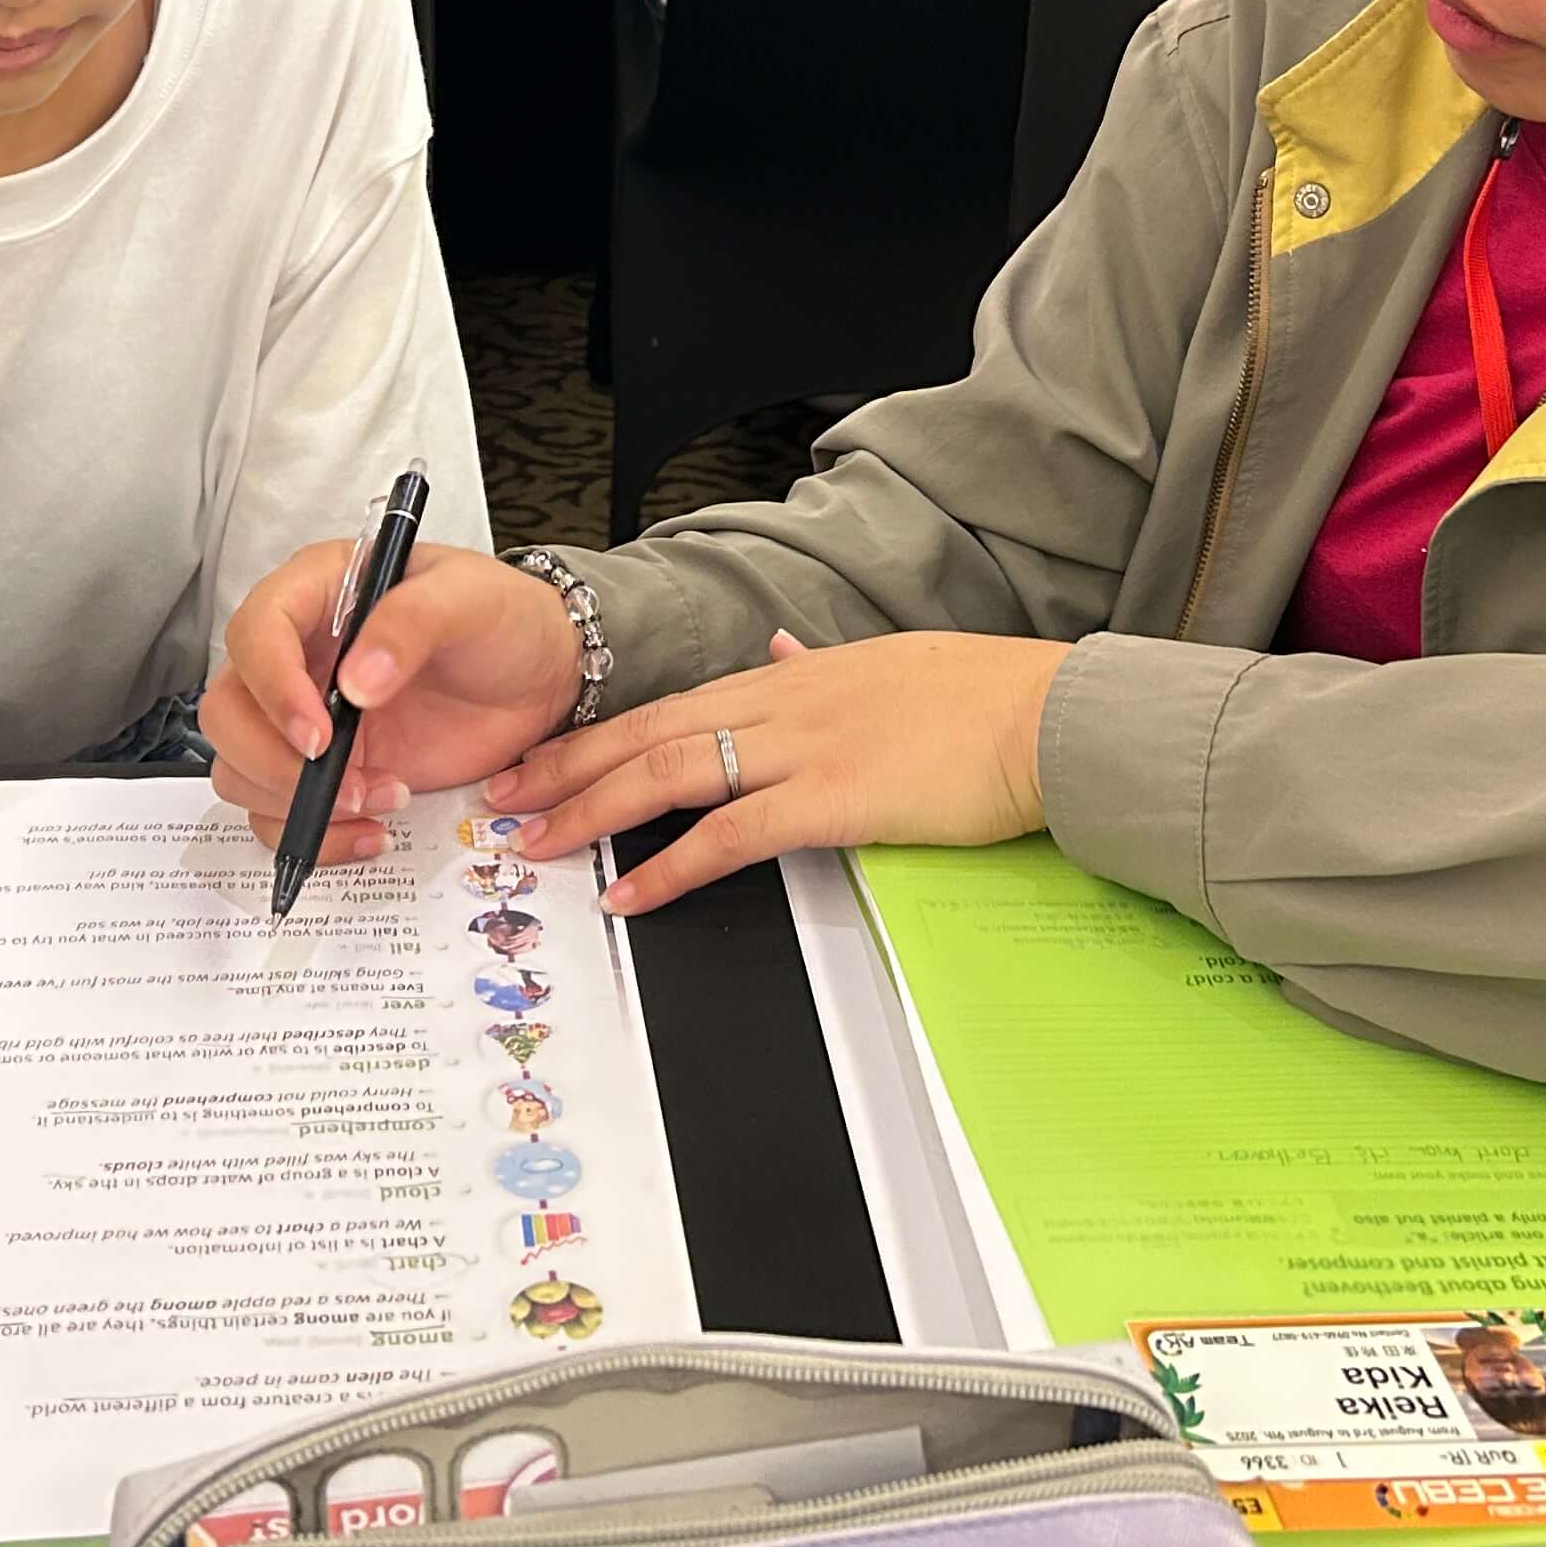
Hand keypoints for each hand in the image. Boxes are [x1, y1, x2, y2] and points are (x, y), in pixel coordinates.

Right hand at [203, 543, 581, 861]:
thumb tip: (356, 682)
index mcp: (319, 592)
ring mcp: (306, 718)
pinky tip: (372, 829)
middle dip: (272, 760)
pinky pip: (280, 814)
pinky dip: (316, 836)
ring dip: (296, 803)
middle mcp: (297, 656)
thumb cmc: (503, 619)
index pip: (255, 631)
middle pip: (227, 711)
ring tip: (379, 800)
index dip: (271, 686)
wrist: (540, 678)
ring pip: (240, 769)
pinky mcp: (326, 771)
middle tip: (346, 784)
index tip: (317, 734)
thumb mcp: (470, 599)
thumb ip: (411, 623)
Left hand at [489, 629, 1062, 916]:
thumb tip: (780, 652)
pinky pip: (729, 837)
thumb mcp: (884, 664)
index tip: (545, 755)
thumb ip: (818, 667)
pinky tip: (628, 894)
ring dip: (591, 809)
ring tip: (534, 842)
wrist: (1043, 714)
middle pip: (648, 731)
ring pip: (668, 773)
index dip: (600, 733)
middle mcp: (781, 700)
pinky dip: (670, 867)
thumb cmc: (981, 698)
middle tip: (502, 798)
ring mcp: (801, 747)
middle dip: (565, 766)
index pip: (671, 704)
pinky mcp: (831, 799)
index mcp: (791, 676)